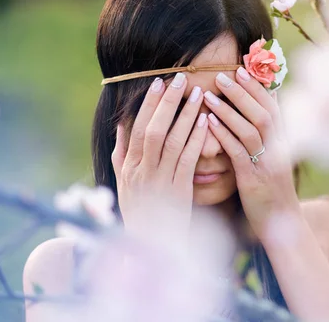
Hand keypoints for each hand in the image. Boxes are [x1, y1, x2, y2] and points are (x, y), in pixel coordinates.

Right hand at [111, 73, 208, 239]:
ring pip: (171, 141)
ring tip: (198, 93)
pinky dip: (195, 138)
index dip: (147, 105)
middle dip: (166, 103)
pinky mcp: (178, 192)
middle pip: (152, 130)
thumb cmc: (142, 214)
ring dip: (184, 115)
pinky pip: (187, 159)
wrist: (154, 249)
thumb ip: (122, 154)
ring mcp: (158, 182)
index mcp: (127, 169)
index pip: (135, 129)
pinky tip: (206, 121)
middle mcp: (139, 173)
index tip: (158, 83)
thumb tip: (122, 125)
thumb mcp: (124, 184)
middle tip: (179, 79)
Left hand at [203, 68, 300, 238]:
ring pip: (251, 129)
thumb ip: (272, 131)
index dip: (259, 87)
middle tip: (224, 75)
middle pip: (264, 113)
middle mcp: (279, 148)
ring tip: (209, 95)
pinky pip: (239, 152)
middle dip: (244, 92)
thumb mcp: (277, 156)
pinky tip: (208, 122)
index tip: (243, 68)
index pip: (274, 107)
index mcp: (284, 141)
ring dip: (229, 110)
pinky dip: (224, 135)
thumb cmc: (274, 187)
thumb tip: (269, 102)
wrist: (282, 222)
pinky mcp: (254, 179)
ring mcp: (268, 163)